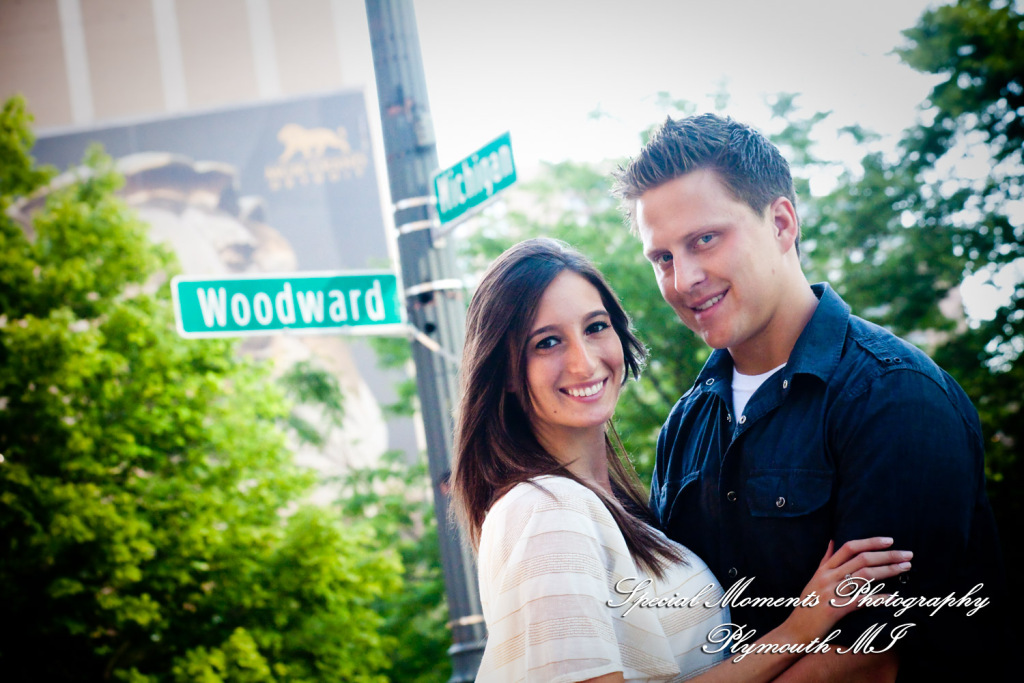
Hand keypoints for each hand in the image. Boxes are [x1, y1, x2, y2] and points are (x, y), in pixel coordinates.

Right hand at [782, 537, 911, 643]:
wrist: (795, 630)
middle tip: (907, 554)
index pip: (849, 547)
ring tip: (905, 568)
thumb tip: (832, 540)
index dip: (871, 541)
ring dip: (889, 570)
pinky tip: (895, 597)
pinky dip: (880, 598)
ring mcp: (832, 592)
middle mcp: (828, 577)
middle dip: (888, 555)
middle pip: (862, 559)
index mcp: (824, 569)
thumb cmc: (807, 606)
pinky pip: (862, 600)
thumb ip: (825, 560)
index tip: (890, 540)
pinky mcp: (836, 609)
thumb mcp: (813, 579)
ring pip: (865, 576)